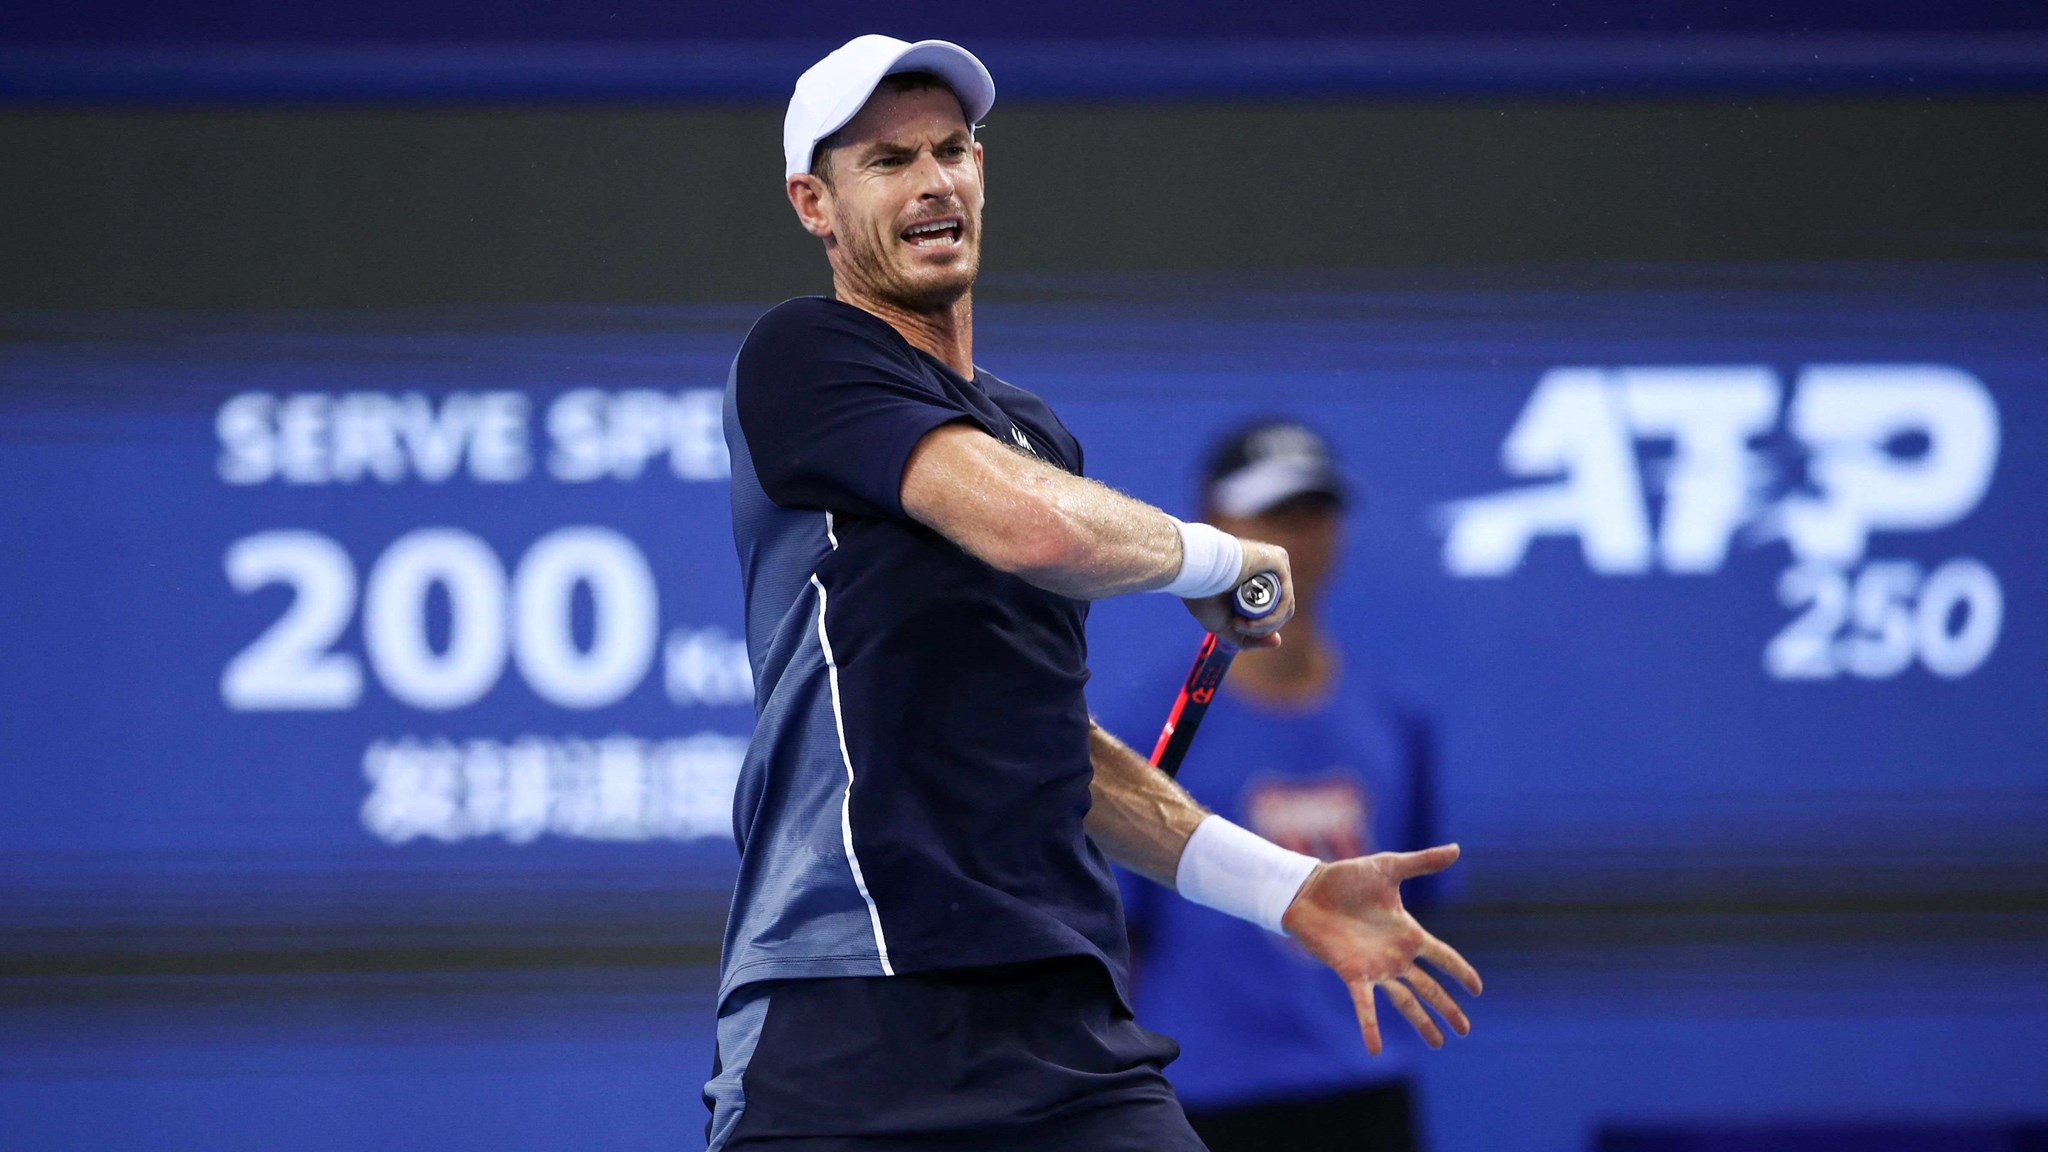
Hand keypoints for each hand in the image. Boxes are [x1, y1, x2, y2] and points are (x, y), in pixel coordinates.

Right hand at [1183, 539, 1293, 647]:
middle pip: (1280, 612)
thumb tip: (1278, 641)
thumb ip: (1250, 638)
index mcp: (1259, 583)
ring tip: (1239, 624)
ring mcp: (1276, 565)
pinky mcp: (1279, 559)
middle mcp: (1270, 572)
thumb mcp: (1225, 626)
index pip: (1272, 613)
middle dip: (1260, 628)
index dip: (1258, 628)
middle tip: (1236, 625)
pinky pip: (1285, 599)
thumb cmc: (1204, 596)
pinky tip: (1251, 622)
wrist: (1195, 573)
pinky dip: (1271, 618)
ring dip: (1262, 626)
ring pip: (1284, 608)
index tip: (1234, 626)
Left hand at [1280, 844, 1482, 1054]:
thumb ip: (1423, 862)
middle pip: (1429, 987)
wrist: (1308, 889)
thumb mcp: (1389, 867)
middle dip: (1448, 1008)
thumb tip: (1457, 849)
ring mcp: (1375, 968)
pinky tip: (1374, 1050)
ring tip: (1439, 1044)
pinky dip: (1370, 1027)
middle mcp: (1395, 955)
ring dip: (1422, 1023)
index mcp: (1408, 932)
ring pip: (1405, 1002)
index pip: (1443, 956)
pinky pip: (1365, 1006)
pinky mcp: (1352, 973)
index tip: (1478, 989)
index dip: (1461, 971)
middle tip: (1465, 1030)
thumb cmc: (1346, 877)